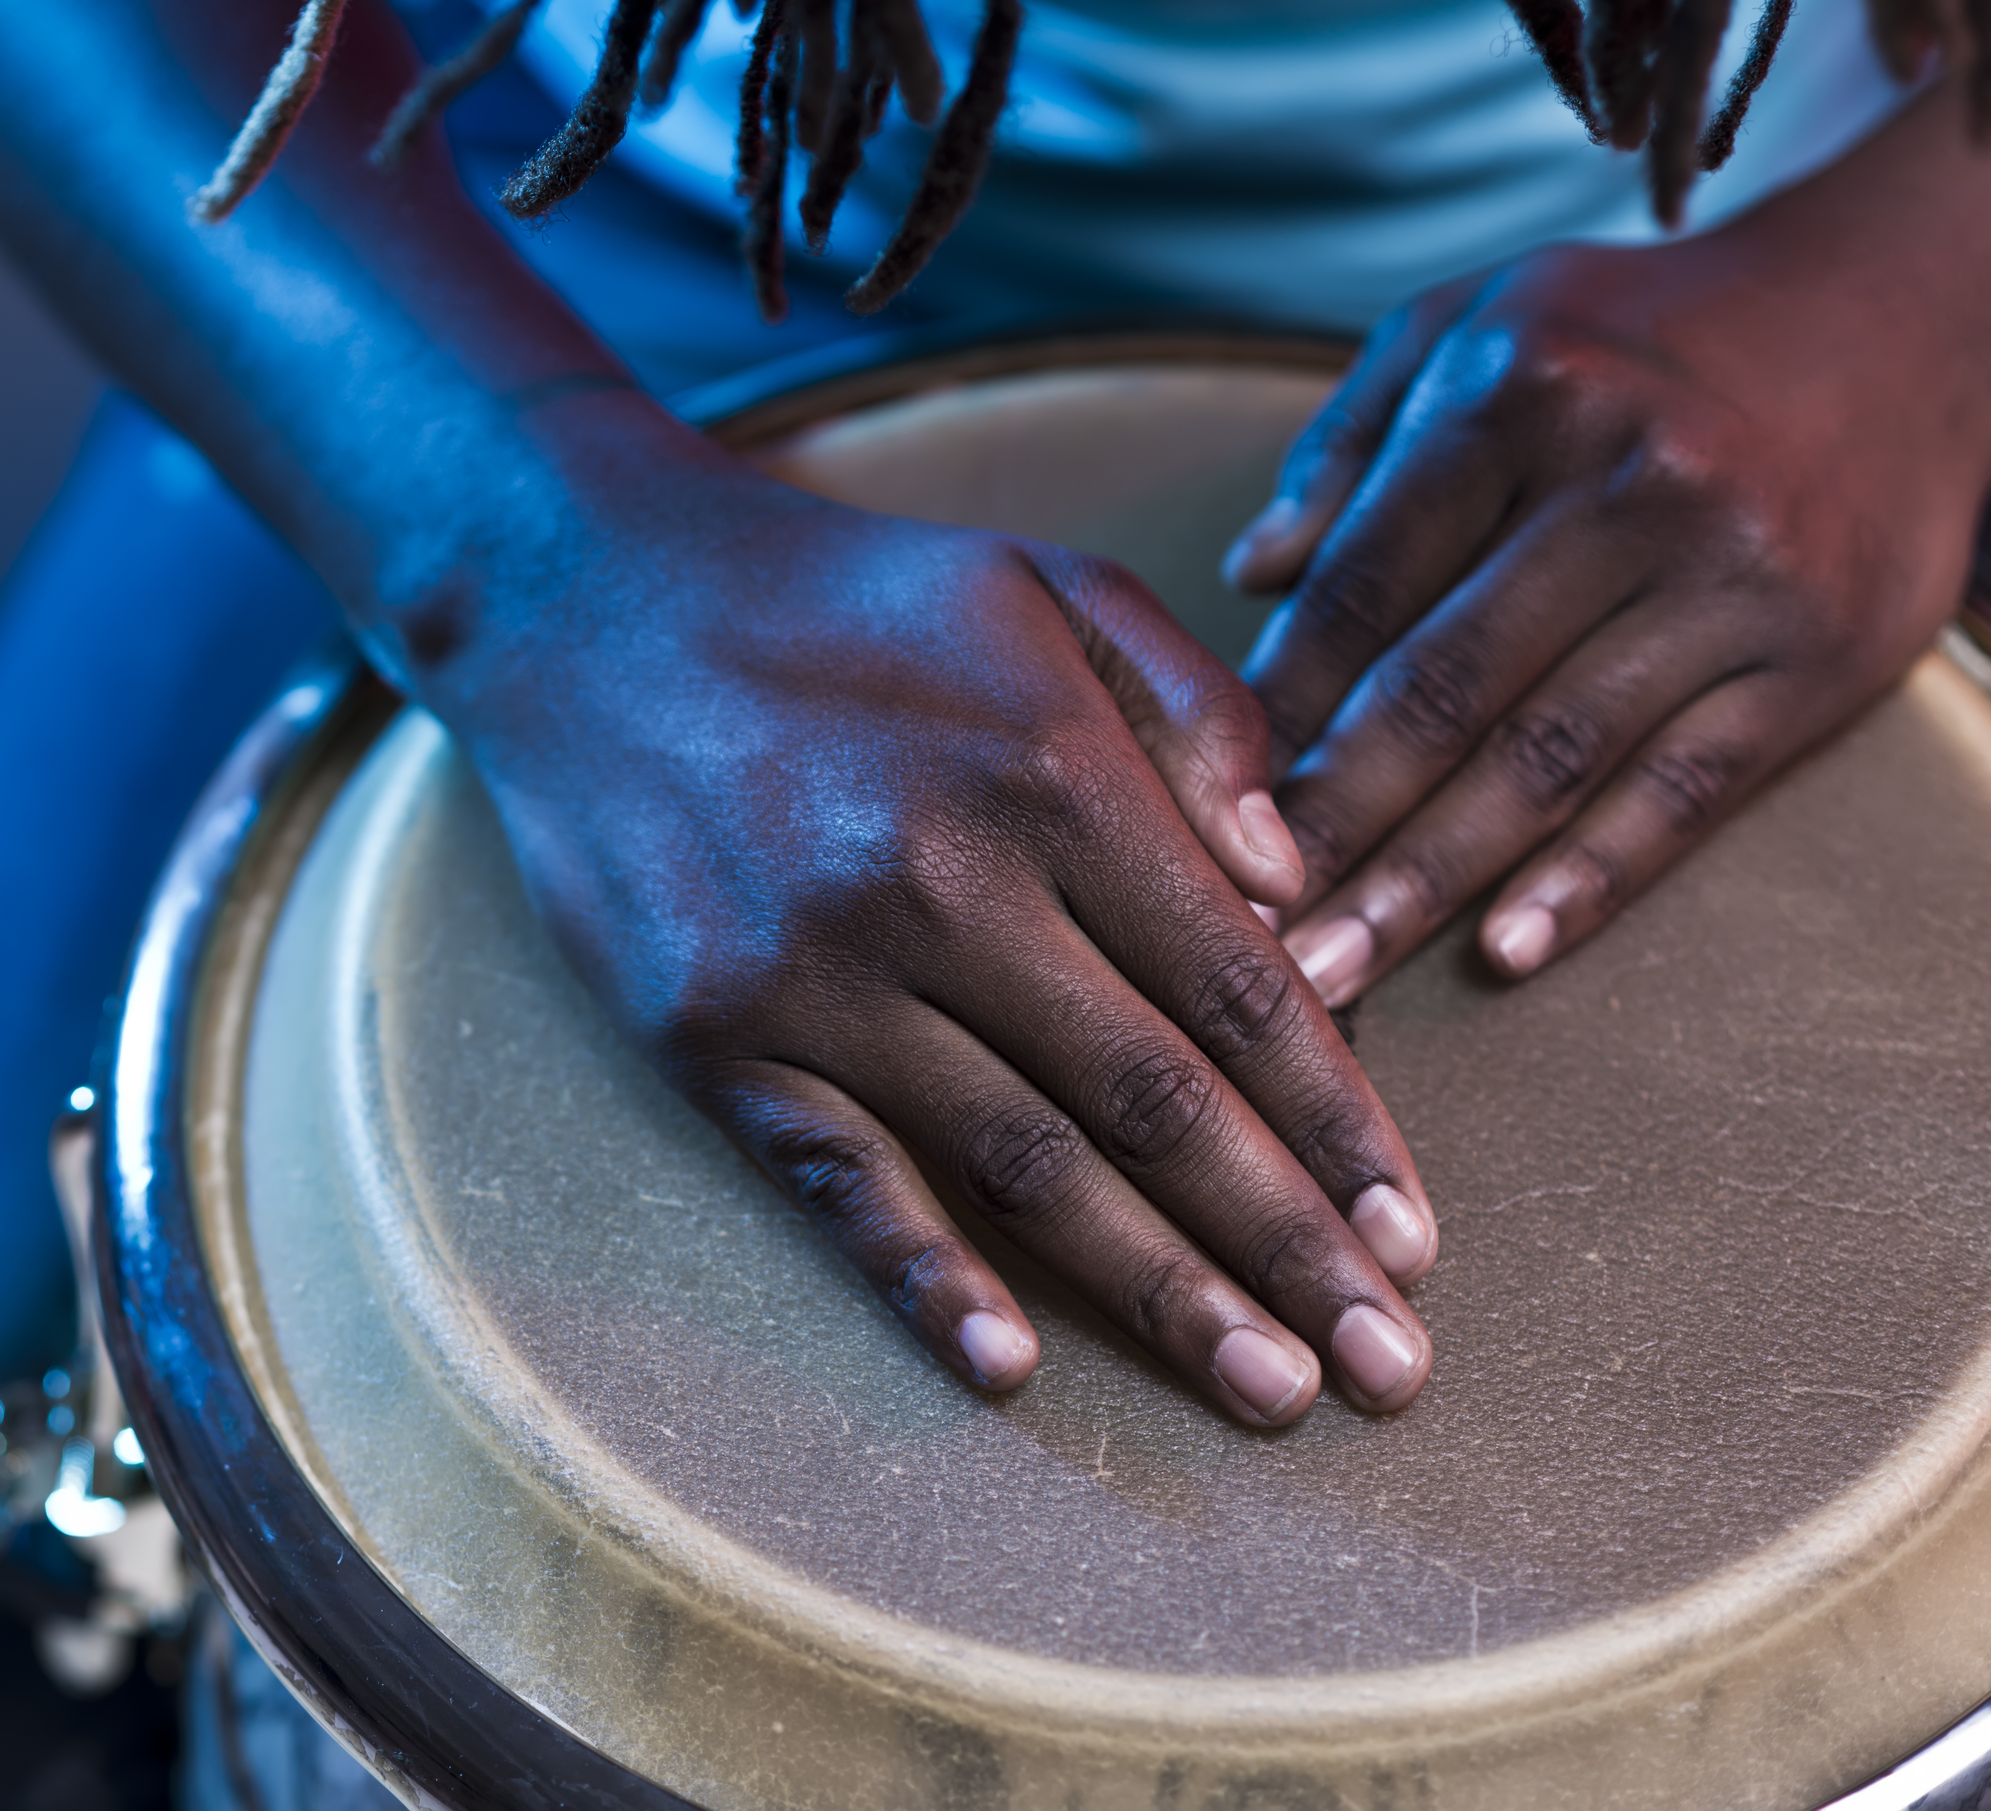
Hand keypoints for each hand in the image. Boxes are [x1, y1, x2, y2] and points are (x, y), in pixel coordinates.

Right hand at [428, 445, 1437, 1424]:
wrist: (578, 602)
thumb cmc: (843, 602)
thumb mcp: (1047, 585)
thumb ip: (1199, 709)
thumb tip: (1304, 885)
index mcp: (1052, 769)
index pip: (1239, 987)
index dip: (1340, 1126)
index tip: (1412, 1237)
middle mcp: (944, 882)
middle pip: (1155, 1103)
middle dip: (1288, 1246)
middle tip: (1387, 1369)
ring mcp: (818, 972)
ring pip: (1023, 1164)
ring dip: (1158, 1294)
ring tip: (1266, 1389)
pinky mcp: (712, 1036)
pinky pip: (838, 1183)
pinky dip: (924, 1281)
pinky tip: (1009, 1368)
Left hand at [1222, 235, 1990, 1005]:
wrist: (1901, 312)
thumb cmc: (1641, 333)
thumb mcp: (1476, 323)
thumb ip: (1349, 444)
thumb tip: (1247, 573)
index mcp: (1516, 396)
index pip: (1361, 587)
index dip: (1272, 714)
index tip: (1198, 815)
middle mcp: (1625, 484)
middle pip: (1441, 691)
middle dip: (1328, 827)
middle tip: (1241, 936)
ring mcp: (1728, 578)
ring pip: (1547, 759)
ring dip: (1426, 883)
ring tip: (1334, 980)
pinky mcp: (1813, 659)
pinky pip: (1682, 790)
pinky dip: (1591, 878)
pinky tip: (1504, 953)